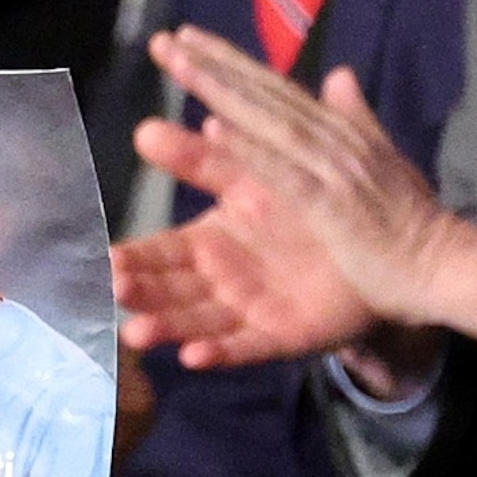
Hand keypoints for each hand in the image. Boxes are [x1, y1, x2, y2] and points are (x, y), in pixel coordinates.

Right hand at [114, 120, 376, 366]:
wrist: (374, 249)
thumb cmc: (310, 211)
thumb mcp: (263, 178)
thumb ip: (226, 158)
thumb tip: (199, 120)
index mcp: (210, 242)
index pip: (161, 251)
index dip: (134, 257)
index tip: (103, 260)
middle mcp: (219, 280)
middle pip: (170, 289)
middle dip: (140, 292)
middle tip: (112, 291)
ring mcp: (246, 311)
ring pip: (197, 321)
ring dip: (166, 327)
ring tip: (136, 333)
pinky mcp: (278, 336)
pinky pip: (245, 347)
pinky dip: (218, 353)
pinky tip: (193, 357)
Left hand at [137, 29, 476, 344]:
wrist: (442, 263)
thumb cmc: (409, 221)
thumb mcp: (382, 161)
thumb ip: (356, 117)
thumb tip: (339, 75)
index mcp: (337, 131)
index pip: (275, 88)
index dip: (231, 62)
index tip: (188, 40)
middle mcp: (331, 138)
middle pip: (263, 94)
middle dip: (213, 64)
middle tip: (165, 41)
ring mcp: (332, 168)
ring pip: (267, 120)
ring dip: (222, 90)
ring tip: (179, 65)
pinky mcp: (332, 203)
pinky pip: (283, 170)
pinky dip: (250, 148)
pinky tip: (214, 129)